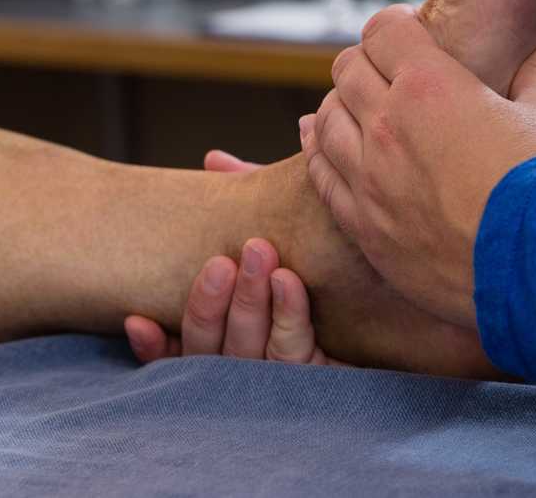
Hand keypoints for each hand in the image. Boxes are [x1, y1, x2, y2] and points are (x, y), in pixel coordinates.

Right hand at [123, 151, 343, 366]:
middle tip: (224, 262)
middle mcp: (247, 365)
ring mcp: (282, 375)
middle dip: (208, 305)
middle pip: (211, 348)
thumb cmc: (326, 257)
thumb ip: (248, 197)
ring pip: (248, 352)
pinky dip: (289, 316)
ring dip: (247, 305)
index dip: (154, 345)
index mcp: (227, 338)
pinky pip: (297, 353)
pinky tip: (289, 282)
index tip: (137, 321)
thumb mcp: (284, 226)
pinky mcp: (322, 376)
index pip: (180, 351)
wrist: (398, 305)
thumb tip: (214, 159)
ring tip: (262, 258)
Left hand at [301, 5, 535, 329]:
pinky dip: (318, 150)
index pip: (383, 31)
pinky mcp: (364, 226)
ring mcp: (368, 178)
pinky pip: (320, 176)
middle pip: (347, 71)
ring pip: (326, 119)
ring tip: (357, 106)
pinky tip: (318, 139)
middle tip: (388, 73)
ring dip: (340, 105)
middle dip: (367, 63)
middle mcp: (387, 125)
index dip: (395, 27)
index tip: (408, 34)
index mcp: (429, 86)